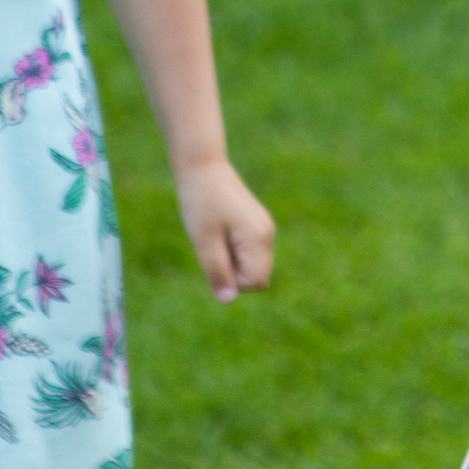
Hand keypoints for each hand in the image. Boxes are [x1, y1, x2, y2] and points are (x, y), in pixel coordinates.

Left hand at [176, 157, 274, 301]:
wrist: (203, 168)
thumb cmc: (201, 203)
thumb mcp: (203, 242)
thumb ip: (217, 271)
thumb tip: (228, 300)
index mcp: (259, 238)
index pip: (256, 282)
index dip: (232, 281)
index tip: (214, 257)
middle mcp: (267, 234)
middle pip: (257, 276)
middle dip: (232, 272)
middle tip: (212, 246)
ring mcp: (263, 228)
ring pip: (251, 265)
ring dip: (231, 260)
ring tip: (215, 236)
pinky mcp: (254, 224)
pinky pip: (247, 252)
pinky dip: (231, 251)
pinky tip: (218, 231)